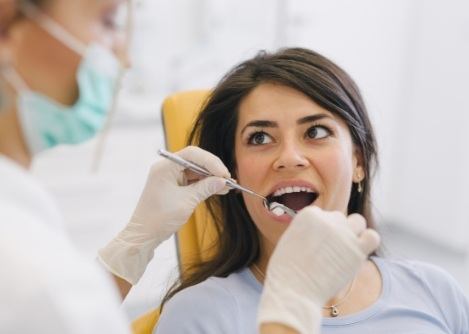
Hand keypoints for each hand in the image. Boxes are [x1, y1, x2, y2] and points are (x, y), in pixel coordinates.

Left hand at [98, 146, 229, 283]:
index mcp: (165, 167)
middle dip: (213, 169)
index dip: (211, 162)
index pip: (192, 155)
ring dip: (211, 178)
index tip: (223, 174)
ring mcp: (170, 177)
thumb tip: (223, 181)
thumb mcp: (186, 202)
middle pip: (195, 160)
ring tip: (227, 186)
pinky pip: (193, 181)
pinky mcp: (174, 186)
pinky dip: (205, 185)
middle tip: (228, 180)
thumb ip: (205, 188)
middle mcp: (167, 168)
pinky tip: (219, 189)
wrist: (144, 235)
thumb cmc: (159, 218)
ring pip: (196, 171)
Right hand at [257, 206, 379, 333]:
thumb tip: (321, 230)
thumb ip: (307, 229)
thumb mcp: (290, 239)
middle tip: (327, 252)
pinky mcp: (358, 251)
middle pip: (339, 218)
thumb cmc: (287, 270)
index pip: (322, 214)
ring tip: (344, 249)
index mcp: (310, 214)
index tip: (314, 244)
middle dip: (335, 232)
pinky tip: (357, 252)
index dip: (319, 230)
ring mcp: (344, 234)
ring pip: (358, 222)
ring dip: (353, 232)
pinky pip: (372, 237)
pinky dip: (367, 241)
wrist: (294, 290)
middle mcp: (328, 219)